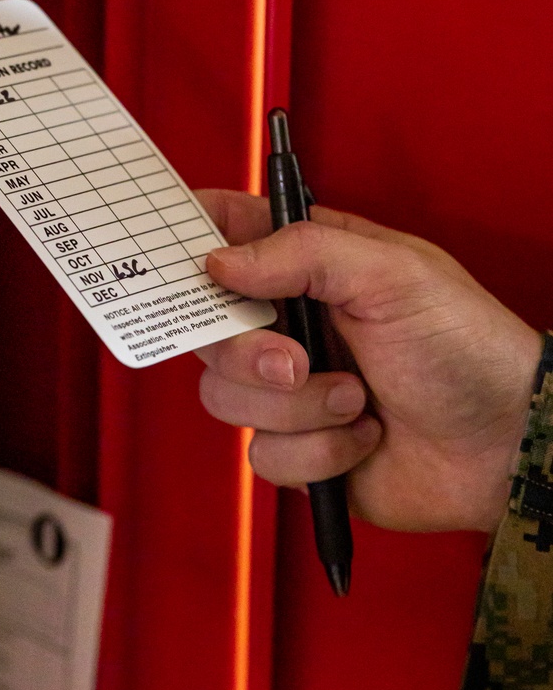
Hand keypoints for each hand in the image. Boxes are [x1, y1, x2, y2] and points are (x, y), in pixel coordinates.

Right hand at [195, 190, 542, 533]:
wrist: (504, 446)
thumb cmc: (468, 348)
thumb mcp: (394, 275)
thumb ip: (304, 252)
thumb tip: (221, 261)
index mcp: (309, 265)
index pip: (228, 234)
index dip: (192, 242)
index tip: (185, 260)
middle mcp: (290, 325)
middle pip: (207, 329)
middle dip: (248, 353)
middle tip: (297, 361)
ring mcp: (289, 390)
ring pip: (227, 397)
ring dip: (299, 408)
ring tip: (356, 399)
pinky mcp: (298, 448)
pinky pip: (264, 455)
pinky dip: (318, 452)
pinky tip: (363, 437)